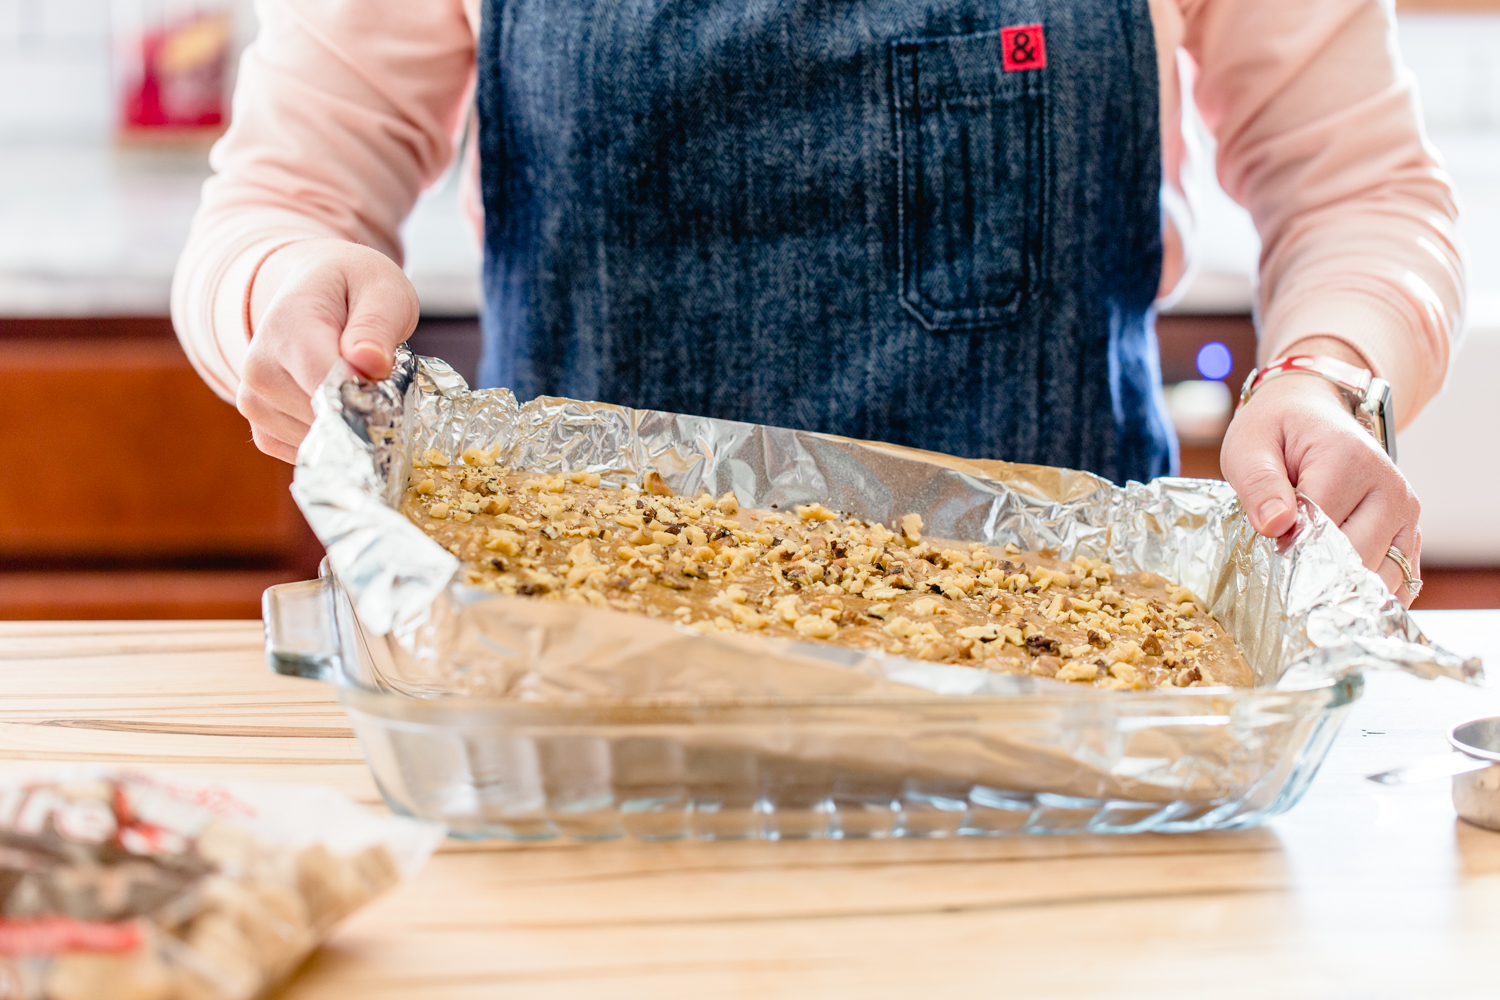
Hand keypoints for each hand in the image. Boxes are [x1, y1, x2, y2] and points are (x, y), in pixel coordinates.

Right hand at [237, 238, 419, 462]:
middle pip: (326, 420)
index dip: (370, 399)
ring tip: (357, 387)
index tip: (395, 393)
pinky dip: (334, 441)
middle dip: (365, 414)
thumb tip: (371, 363)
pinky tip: (341, 407)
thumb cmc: (354, 288)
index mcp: (287, 328)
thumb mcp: (381, 289)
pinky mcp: (261, 426)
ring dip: (351, 428)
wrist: (313, 290)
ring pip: (320, 443)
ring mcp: (254, 401)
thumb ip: (377, 324)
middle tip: (384, 383)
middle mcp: (259, 369)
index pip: (327, 385)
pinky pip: (307, 453)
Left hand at [1220, 342, 1420, 605]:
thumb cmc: (1276, 431)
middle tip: (1283, 573)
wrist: (1311, 412)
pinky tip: (1338, 593)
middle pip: (1355, 559)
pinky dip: (1369, 594)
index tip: (1268, 555)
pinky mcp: (1409, 530)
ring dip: (1343, 590)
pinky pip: (1400, 579)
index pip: (1321, 530)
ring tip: (1307, 581)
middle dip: (1315, 576)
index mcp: (1349, 461)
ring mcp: (1406, 510)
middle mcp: (1389, 487)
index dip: (1289, 552)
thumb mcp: (1249, 448)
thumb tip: (1276, 526)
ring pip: (1382, 577)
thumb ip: (1259, 485)